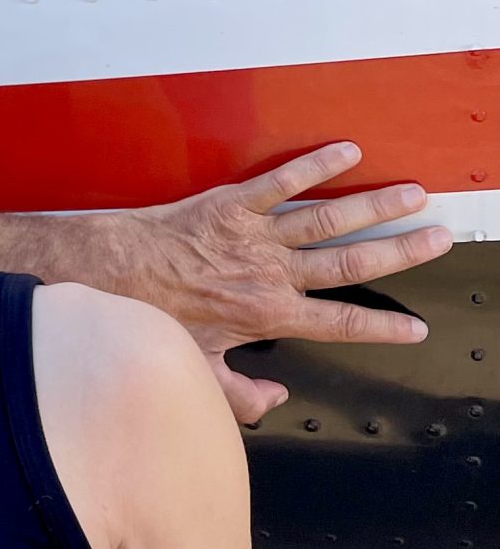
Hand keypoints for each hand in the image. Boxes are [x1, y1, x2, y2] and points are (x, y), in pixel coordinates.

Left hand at [95, 144, 450, 421]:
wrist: (111, 276)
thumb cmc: (152, 319)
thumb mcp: (197, 371)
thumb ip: (242, 393)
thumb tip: (277, 397)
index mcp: (268, 315)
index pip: (339, 324)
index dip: (381, 328)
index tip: (415, 328)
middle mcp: (270, 274)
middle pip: (350, 263)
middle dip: (400, 253)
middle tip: (437, 239)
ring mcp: (254, 236)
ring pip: (327, 220)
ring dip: (373, 206)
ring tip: (413, 194)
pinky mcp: (231, 204)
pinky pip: (280, 181)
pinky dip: (315, 166)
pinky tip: (347, 152)